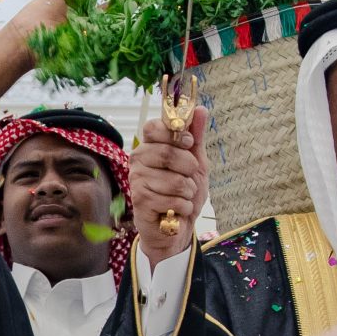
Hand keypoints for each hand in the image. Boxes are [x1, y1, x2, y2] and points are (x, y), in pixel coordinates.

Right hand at [130, 102, 206, 265]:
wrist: (178, 226)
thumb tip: (200, 108)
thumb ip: (196, 137)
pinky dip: (184, 206)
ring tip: (182, 196)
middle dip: (188, 168)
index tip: (188, 143)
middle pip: (167, 152)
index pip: (153, 126)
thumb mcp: (196, 162)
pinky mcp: (140, 201)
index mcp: (150, 146)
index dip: (174, 133)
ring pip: (174, 180)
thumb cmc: (183, 192)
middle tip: (189, 177)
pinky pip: (173, 199)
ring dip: (188, 191)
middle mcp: (138, 160)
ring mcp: (137, 180)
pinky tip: (176, 210)